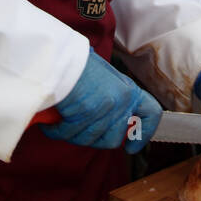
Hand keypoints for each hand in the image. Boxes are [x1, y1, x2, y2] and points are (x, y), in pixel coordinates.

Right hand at [41, 49, 161, 152]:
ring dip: (71, 135)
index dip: (143, 135)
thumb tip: (104, 119)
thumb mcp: (103, 79)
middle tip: (79, 131)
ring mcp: (106, 108)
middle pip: (114, 139)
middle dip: (94, 140)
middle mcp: (122, 100)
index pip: (151, 114)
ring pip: (89, 139)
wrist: (60, 54)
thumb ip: (109, 98)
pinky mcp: (87, 113)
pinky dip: (56, 131)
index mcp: (128, 90)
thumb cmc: (77, 63)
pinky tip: (50, 124)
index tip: (131, 147)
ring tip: (60, 123)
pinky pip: (69, 133)